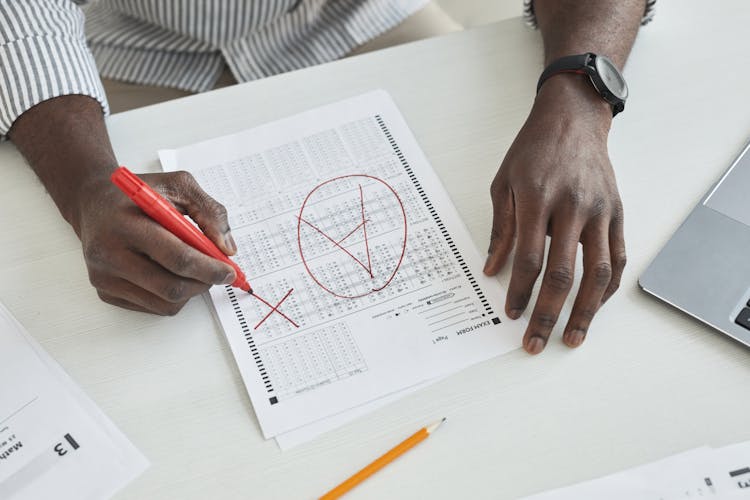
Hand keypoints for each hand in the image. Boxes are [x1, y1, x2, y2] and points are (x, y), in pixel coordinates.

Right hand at [73, 171, 237, 314]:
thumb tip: (227, 249)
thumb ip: (209, 212)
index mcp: (125, 223)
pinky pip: (153, 307)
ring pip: (165, 303)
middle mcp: (108, 253)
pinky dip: (172, 296)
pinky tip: (170, 272)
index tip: (229, 271)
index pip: (176, 258)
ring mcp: (104, 277)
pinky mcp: (105, 291)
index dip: (209, 269)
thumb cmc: (137, 194)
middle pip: (171, 287)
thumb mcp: (178, 185)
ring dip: (190, 291)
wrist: (93, 202)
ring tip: (193, 269)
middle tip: (218, 273)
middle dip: (204, 283)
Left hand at [483, 75, 626, 353]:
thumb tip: (493, 269)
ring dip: (585, 311)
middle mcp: (573, 206)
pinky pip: (617, 258)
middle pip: (564, 273)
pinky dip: (607, 287)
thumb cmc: (533, 150)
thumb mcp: (504, 184)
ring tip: (573, 337)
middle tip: (536, 342)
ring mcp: (601, 211)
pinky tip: (594, 306)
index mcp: (538, 198)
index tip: (511, 315)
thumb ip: (501, 229)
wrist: (574, 120)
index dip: (520, 291)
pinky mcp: (618, 213)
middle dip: (548, 313)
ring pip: (598, 272)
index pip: (529, 258)